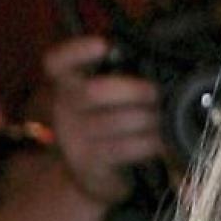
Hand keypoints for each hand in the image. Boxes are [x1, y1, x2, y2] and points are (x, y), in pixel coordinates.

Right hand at [43, 36, 163, 204]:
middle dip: (133, 90)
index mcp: (65, 85)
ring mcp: (74, 139)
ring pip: (115, 122)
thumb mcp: (103, 100)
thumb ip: (119, 76)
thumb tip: (158, 60)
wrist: (90, 176)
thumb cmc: (106, 126)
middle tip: (156, 93)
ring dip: (147, 118)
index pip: (57, 63)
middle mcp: (63, 110)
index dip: (78, 51)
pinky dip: (149, 142)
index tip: (103, 44)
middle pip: (93, 91)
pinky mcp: (90, 164)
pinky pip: (125, 148)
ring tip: (163, 118)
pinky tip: (161, 140)